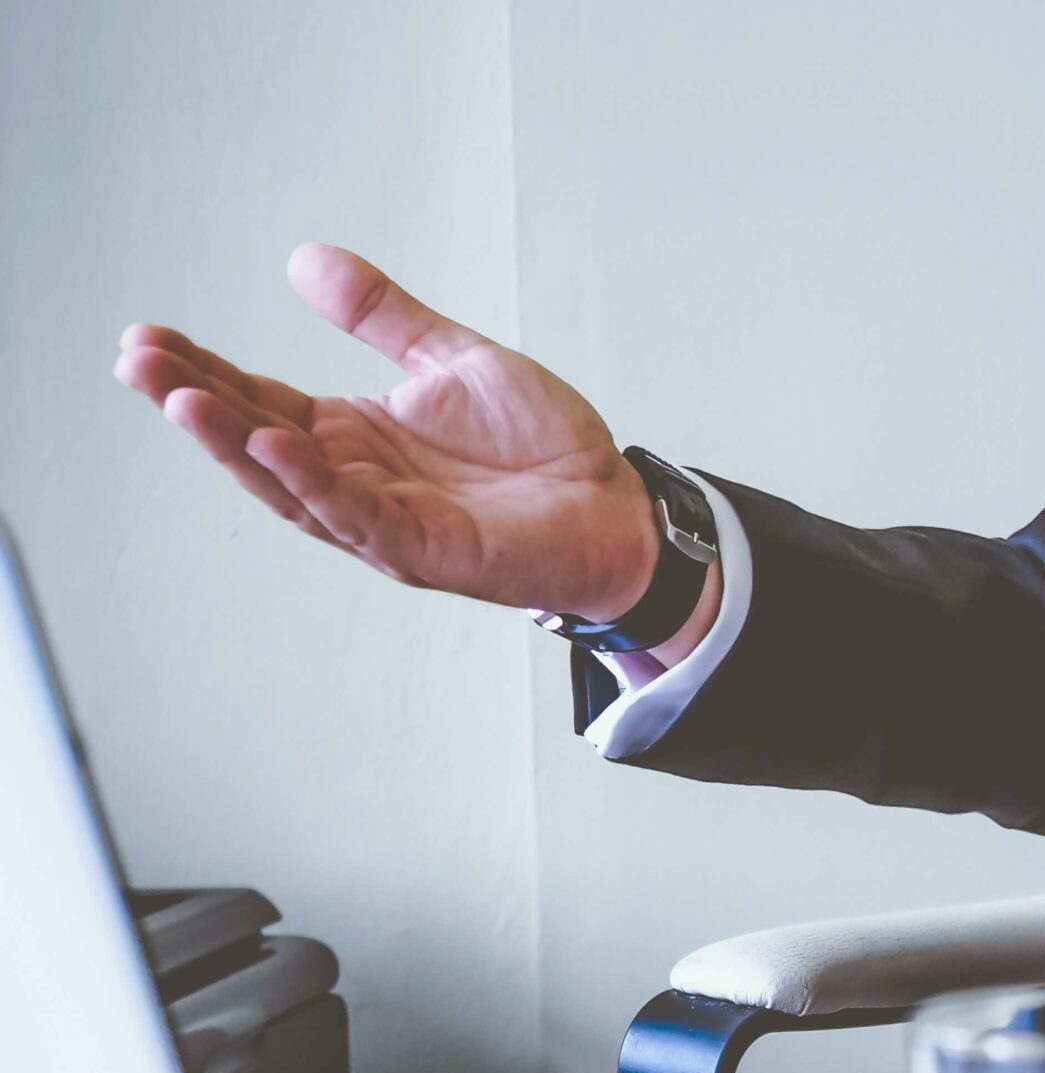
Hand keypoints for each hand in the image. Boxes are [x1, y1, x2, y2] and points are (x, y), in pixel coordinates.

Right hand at [114, 244, 664, 622]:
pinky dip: (314, 483)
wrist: (616, 505)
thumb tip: (305, 260)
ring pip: (290, 485)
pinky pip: (357, 516)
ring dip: (234, 445)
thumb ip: (383, 317)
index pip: (259, 399)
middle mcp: (355, 480)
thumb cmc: (543, 448)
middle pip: (256, 441)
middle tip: (137, 361)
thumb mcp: (454, 359)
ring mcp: (385, 520)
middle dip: (195, 403)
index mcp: (355, 436)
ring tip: (181, 400)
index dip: (203, 371)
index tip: (147, 336)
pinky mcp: (425, 549)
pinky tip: (278, 445)